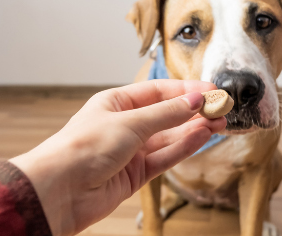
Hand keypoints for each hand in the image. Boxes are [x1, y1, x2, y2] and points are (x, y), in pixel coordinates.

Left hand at [9, 80, 226, 235]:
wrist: (60, 190)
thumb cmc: (81, 148)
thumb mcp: (128, 122)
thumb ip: (165, 114)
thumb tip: (194, 100)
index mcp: (115, 103)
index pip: (158, 92)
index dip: (186, 90)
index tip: (211, 90)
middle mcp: (124, 125)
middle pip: (166, 114)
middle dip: (194, 111)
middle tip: (221, 108)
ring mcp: (130, 151)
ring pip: (169, 137)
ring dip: (194, 129)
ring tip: (219, 122)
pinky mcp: (135, 174)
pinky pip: (165, 157)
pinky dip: (184, 147)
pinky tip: (202, 137)